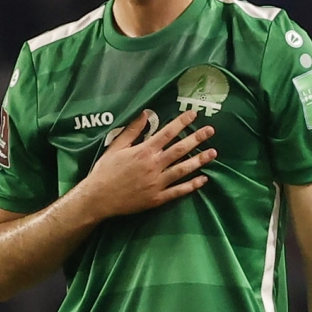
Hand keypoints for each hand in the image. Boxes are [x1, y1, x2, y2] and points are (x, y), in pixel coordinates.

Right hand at [77, 110, 215, 222]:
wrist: (98, 198)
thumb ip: (132, 130)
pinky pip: (178, 191)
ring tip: (213, 153)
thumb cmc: (105, 171)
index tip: (194, 114)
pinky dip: (191, 186)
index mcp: (144, 151)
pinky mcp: (157, 198)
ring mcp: (157, 183)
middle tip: (211, 131)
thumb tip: (145, 113)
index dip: (182, 122)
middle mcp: (153, 165)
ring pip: (183, 170)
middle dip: (197, 139)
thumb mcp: (115, 147)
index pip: (167, 133)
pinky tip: (203, 180)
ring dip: (199, 161)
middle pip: (180, 149)